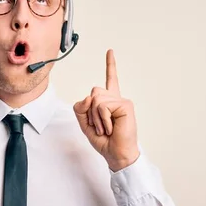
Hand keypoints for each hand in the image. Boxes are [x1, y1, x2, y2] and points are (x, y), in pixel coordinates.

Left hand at [73, 49, 139, 171]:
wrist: (116, 154)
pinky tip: (111, 127)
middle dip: (90, 112)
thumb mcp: (85, 125)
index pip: (109, 80)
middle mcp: (116, 99)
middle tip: (101, 127)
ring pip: (96, 99)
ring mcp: (122, 101)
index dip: (110, 65)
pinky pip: (103, 106)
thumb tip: (88, 96)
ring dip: (96, 118)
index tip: (110, 51)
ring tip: (106, 128)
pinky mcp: (125, 105)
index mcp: (109, 102)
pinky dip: (103, 119)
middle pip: (93, 92)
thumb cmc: (104, 141)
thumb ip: (80, 109)